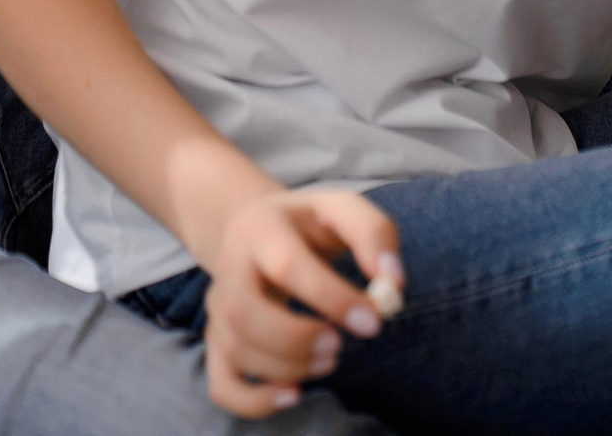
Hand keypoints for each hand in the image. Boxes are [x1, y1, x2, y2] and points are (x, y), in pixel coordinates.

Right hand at [200, 186, 400, 419]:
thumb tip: (393, 285)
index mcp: (263, 228)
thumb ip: (374, 235)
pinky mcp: (219, 340)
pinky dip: (254, 401)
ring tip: (328, 359)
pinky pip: (223, 383)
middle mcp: (231, 267)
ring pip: (236, 349)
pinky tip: (293, 394)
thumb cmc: (307, 224)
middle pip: (244, 311)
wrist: (251, 226)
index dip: (331, 297)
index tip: (373, 322)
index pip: (288, 265)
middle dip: (296, 339)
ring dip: (287, 368)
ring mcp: (219, 306)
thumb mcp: (341, 209)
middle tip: (338, 346)